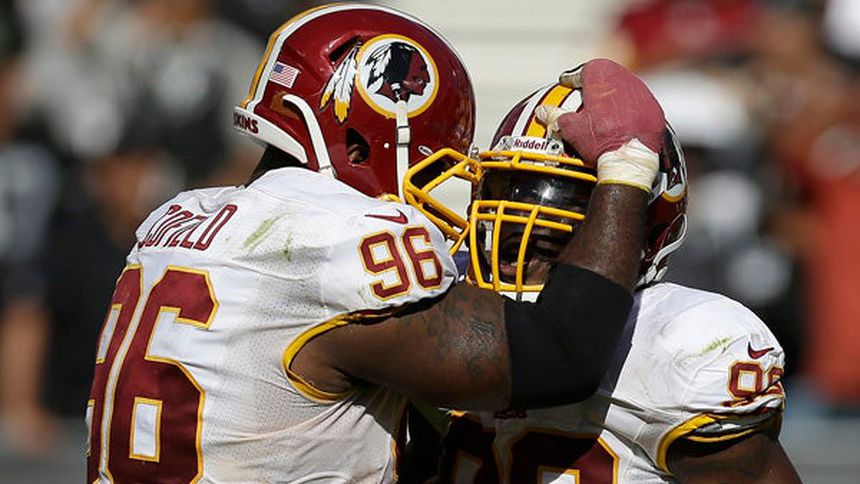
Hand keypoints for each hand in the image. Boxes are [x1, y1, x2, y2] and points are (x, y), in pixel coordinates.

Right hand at [537, 59, 663, 191]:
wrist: (630, 160)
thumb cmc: (600, 141)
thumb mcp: (572, 129)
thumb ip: (555, 116)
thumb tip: (541, 111)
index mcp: (602, 78)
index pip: (584, 70)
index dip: (572, 77)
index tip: (566, 82)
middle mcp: (625, 80)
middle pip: (607, 74)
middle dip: (595, 81)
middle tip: (585, 90)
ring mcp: (642, 94)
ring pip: (625, 86)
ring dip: (613, 92)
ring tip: (603, 104)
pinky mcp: (654, 108)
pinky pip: (638, 102)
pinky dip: (629, 106)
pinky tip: (622, 117)